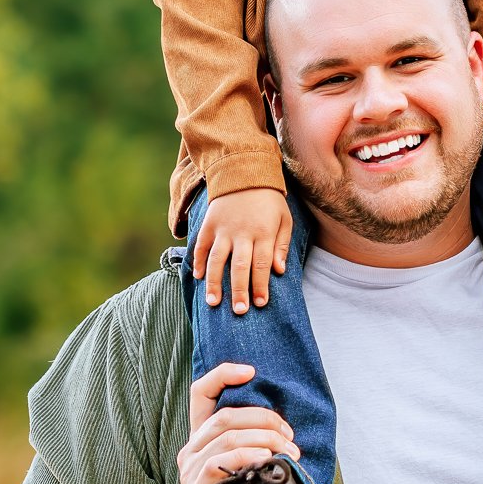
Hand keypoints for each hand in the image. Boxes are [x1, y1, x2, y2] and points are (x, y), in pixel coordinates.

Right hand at [175, 362, 300, 483]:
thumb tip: (288, 430)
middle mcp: (191, 449)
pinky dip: (250, 455)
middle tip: (291, 436)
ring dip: (266, 438)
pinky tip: (269, 462)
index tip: (251, 370)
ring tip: (290, 453)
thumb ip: (253, 447)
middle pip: (225, 413)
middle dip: (265, 418)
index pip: (200, 392)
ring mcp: (190, 468)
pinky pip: (223, 460)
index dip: (223, 374)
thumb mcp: (244, 471)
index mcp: (201, 439)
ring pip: (228, 433)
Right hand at [194, 187, 292, 314]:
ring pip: (217, 259)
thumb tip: (279, 271)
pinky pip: (201, 245)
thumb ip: (282, 245)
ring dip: (214, 282)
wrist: (244, 172)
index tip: (260, 304)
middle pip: (240, 266)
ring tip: (213, 303)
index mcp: (263, 232)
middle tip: (239, 311)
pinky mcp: (209, 224)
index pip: (262, 264)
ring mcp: (223, 229)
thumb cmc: (269, 201)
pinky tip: (198, 278)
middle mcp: (242, 232)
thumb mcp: (284, 219)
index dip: (261, 285)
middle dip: (239, 290)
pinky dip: (198, 261)